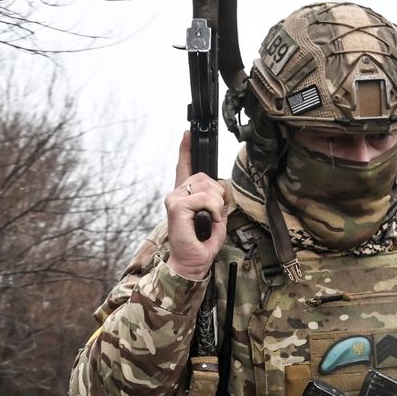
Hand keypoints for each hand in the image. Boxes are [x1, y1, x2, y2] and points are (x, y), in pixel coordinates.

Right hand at [164, 130, 226, 280]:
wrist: (191, 262)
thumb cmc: (202, 244)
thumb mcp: (215, 218)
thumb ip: (217, 201)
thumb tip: (222, 190)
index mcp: (185, 196)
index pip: (184, 167)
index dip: (186, 150)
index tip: (188, 133)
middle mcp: (176, 194)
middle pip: (207, 178)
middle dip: (219, 196)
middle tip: (214, 215)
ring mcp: (174, 199)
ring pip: (209, 188)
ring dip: (217, 206)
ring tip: (209, 220)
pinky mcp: (176, 206)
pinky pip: (205, 198)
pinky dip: (213, 211)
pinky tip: (207, 221)